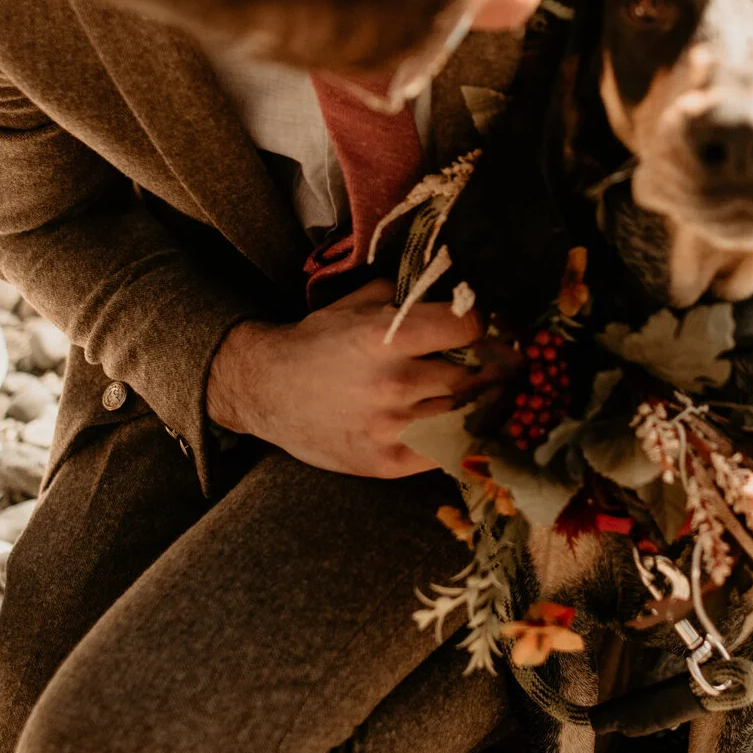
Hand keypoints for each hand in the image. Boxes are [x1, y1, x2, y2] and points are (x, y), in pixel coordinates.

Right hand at [207, 279, 488, 477]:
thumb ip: (409, 294)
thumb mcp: (358, 302)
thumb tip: (458, 289)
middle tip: (486, 360)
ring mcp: (392, 428)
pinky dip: (457, 435)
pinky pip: (447, 450)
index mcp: (387, 337)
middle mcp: (393, 384)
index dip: (479, 323)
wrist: (266, 392)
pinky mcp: (388, 462)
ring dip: (472, 401)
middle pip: (473, 373)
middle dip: (481, 365)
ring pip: (464, 412)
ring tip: (470, 389)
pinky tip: (453, 420)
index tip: (477, 326)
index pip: (468, 326)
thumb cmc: (316, 342)